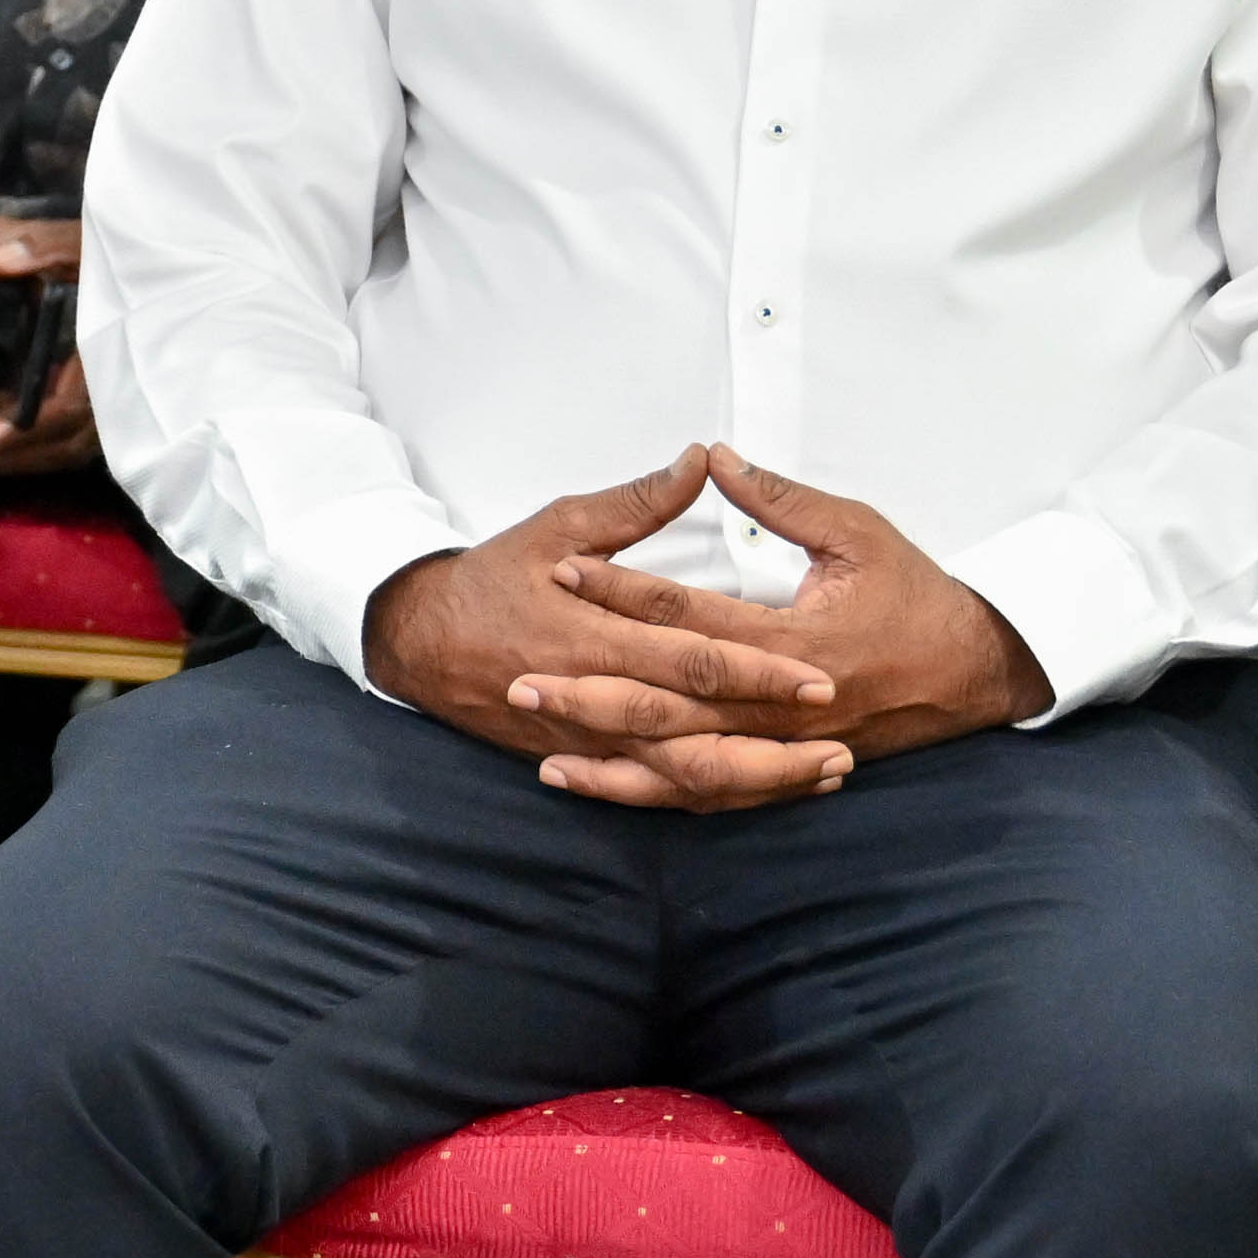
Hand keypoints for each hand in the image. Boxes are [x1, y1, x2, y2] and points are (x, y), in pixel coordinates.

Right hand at [362, 446, 850, 810]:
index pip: (692, 661)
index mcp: (592, 635)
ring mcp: (587, 738)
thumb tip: (701, 461)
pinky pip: (655, 792)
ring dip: (756, 779)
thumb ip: (637, 503)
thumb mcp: (558, 525)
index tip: (818, 677)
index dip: (758, 673)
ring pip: (683, 776)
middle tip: (839, 734)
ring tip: (823, 773)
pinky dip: (711, 796)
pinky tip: (762, 790)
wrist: (417, 641)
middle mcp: (595, 696)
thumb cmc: (489, 579)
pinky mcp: (582, 758)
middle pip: (698, 733)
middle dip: (774, 739)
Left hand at [546, 446, 1054, 769]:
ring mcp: (779, 749)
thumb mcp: (858, 532)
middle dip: (590, 691)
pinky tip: (588, 780)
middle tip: (522, 677)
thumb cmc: (918, 597)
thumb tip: (714, 458)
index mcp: (796, 642)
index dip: (621, 590)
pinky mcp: (780, 771)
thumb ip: (780, 499)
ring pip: (679, 762)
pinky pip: (702, 791)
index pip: (688, 616)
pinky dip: (643, 791)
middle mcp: (781, 707)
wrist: (975, 671)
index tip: (562, 568)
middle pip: (669, 702)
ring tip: (540, 740)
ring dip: (608, 754)